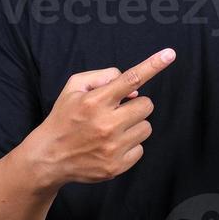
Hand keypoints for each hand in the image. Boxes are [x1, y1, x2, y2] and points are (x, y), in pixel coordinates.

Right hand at [34, 47, 175, 184]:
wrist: (49, 157)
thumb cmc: (64, 118)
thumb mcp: (73, 88)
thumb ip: (102, 77)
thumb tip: (135, 88)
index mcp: (95, 101)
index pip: (131, 79)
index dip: (153, 65)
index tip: (169, 54)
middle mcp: (106, 124)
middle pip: (146, 105)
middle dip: (135, 105)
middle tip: (117, 111)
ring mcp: (112, 147)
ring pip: (146, 127)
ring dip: (133, 125)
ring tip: (112, 129)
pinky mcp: (116, 166)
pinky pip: (140, 149)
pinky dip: (129, 146)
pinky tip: (111, 145)